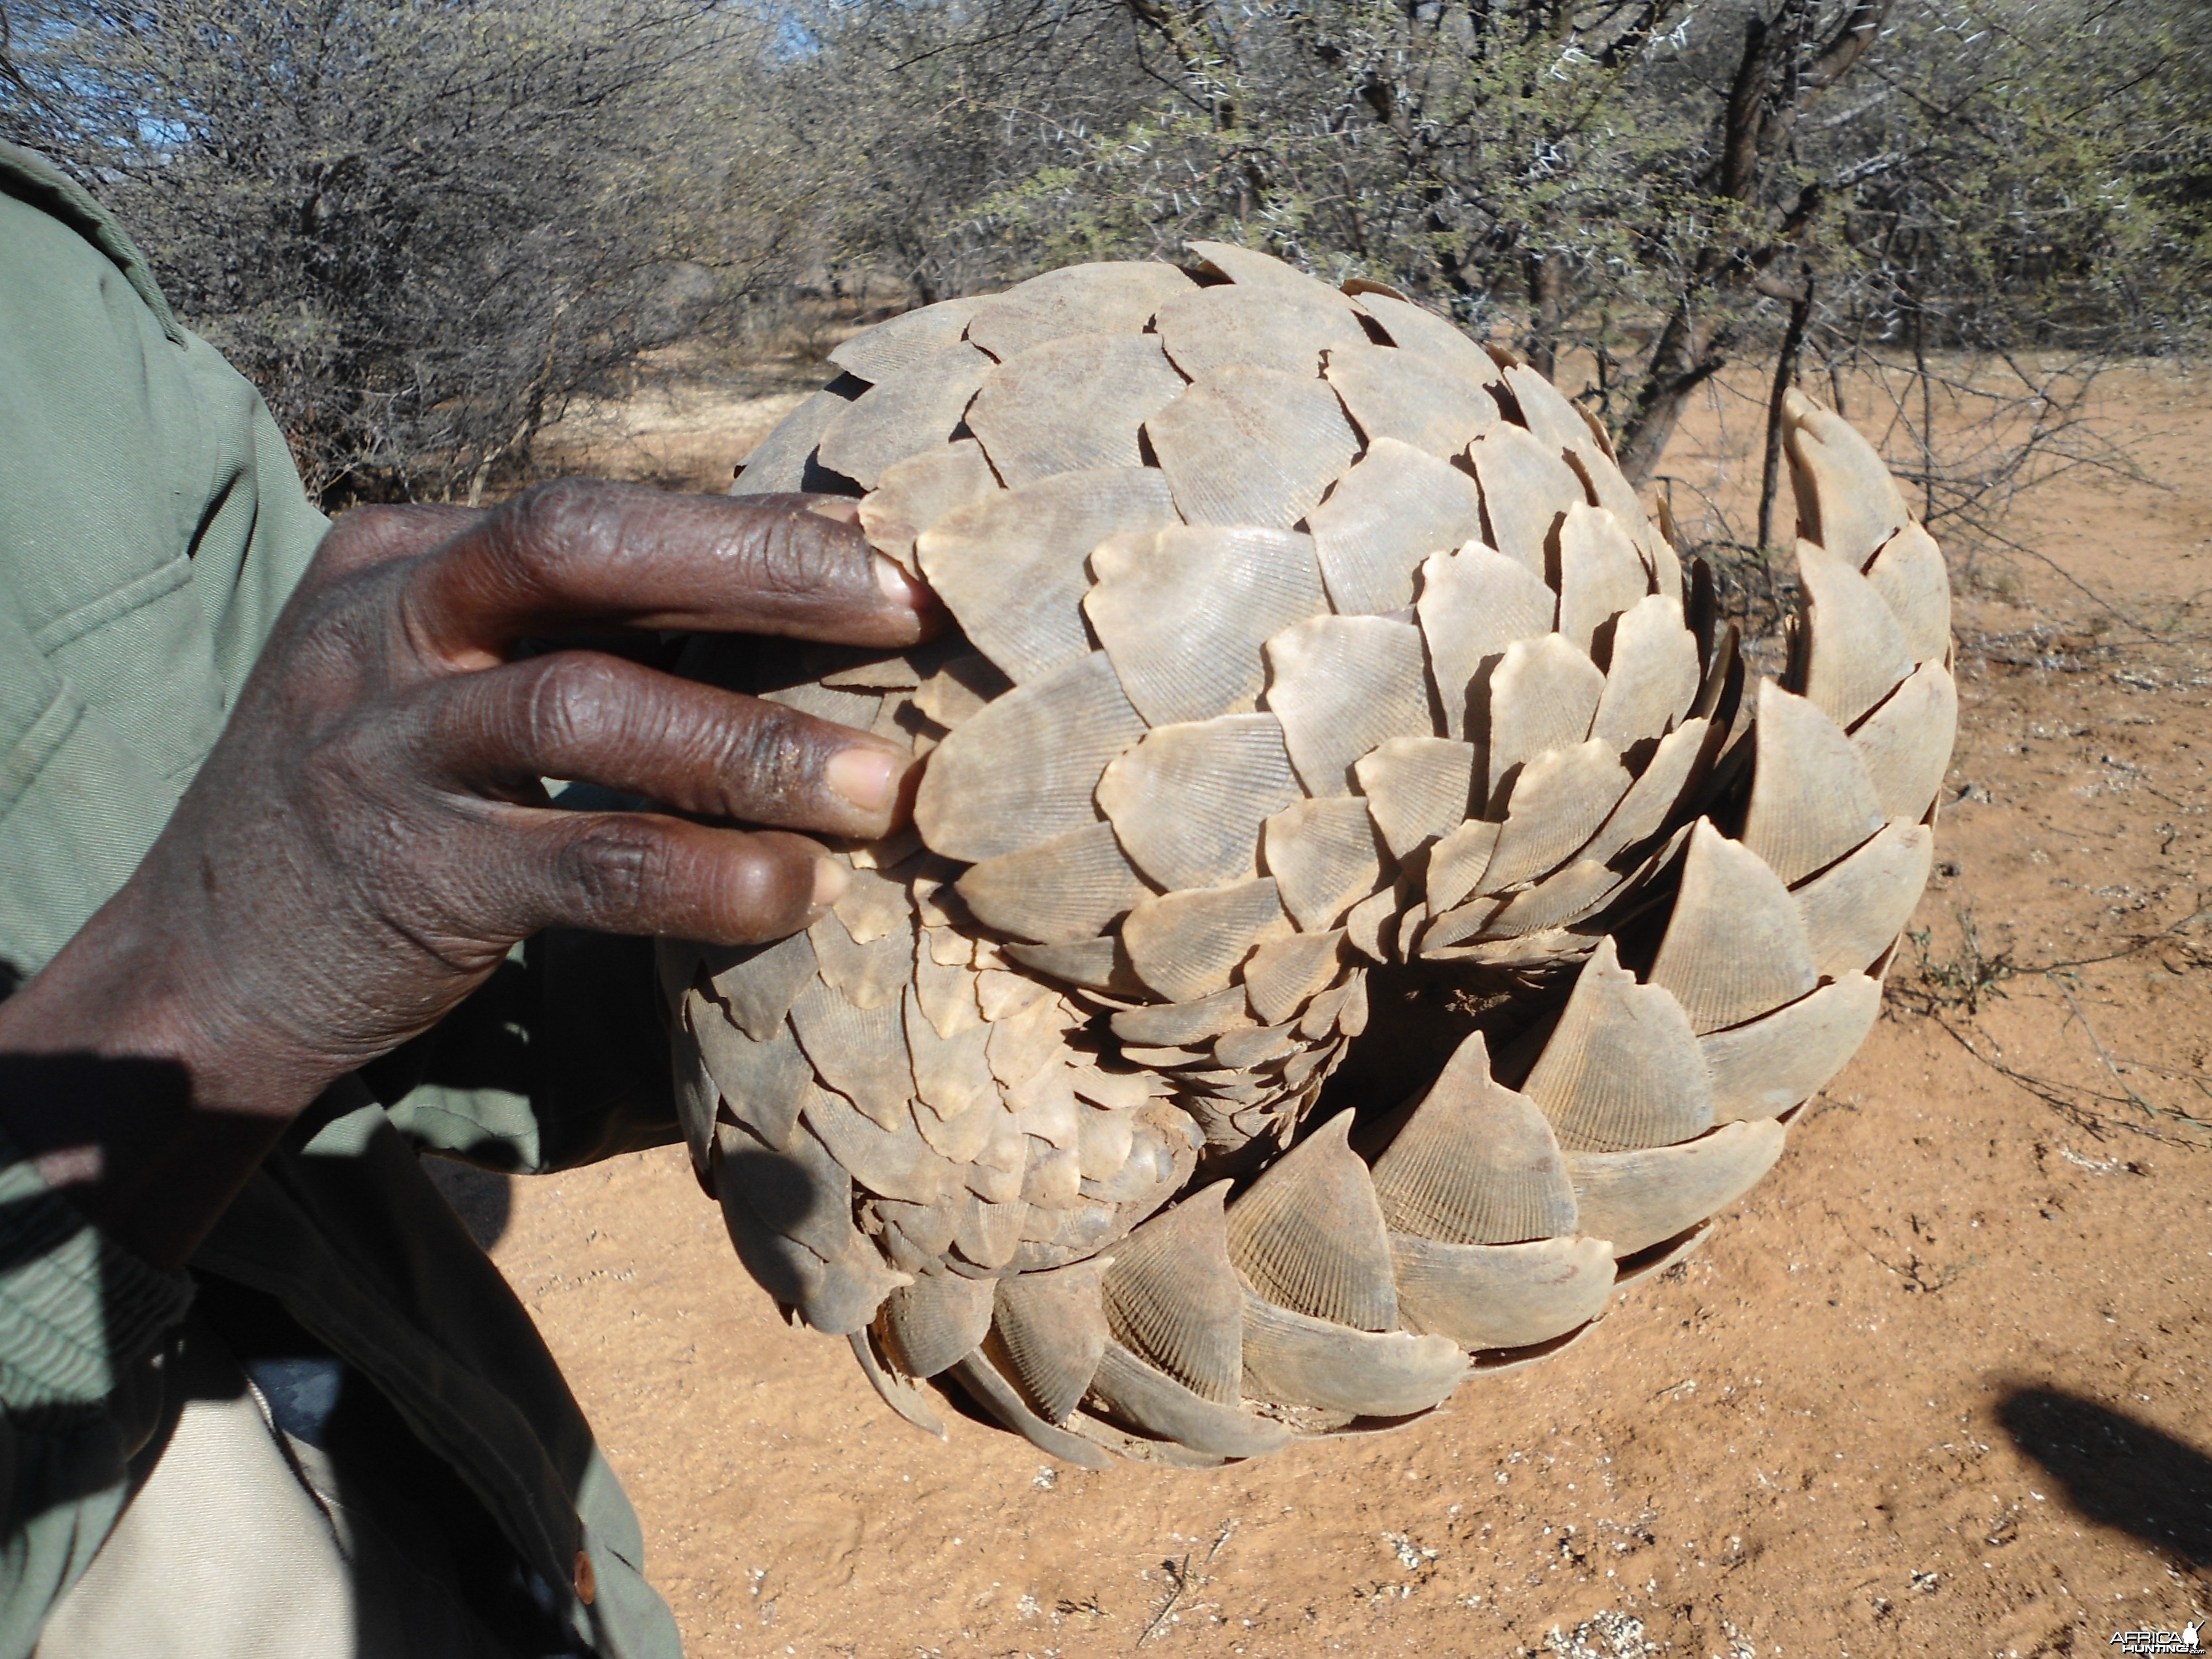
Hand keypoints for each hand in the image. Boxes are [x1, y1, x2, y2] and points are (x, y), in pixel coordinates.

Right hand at [0, 480, 933, 1264]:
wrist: (203, 964)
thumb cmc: (380, 806)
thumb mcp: (443, 679)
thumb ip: (578, 635)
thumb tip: (796, 601)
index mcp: (404, 555)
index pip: (598, 513)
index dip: (751, 528)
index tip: (889, 553)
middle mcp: (383, 623)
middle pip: (581, 548)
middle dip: (758, 569)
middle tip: (910, 609)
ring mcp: (381, 745)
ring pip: (587, 707)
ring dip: (753, 745)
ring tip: (882, 791)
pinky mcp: (408, 873)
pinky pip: (580, 861)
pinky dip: (699, 874)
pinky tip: (794, 892)